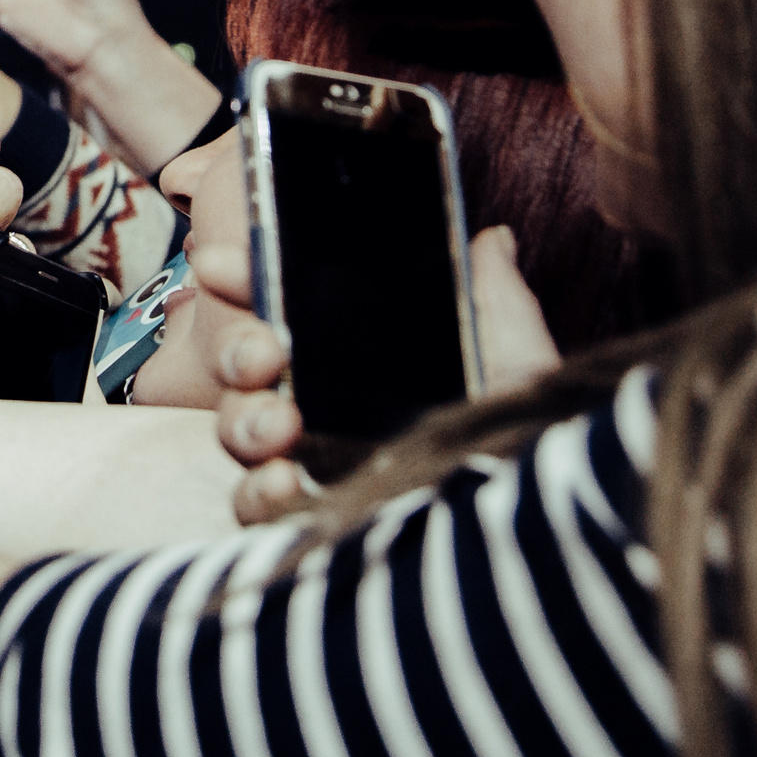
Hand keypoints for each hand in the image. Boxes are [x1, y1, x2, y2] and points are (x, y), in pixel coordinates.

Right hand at [197, 225, 561, 524]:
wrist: (536, 517)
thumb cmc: (526, 435)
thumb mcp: (517, 356)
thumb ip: (494, 295)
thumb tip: (492, 238)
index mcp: (352, 351)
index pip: (280, 301)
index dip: (243, 277)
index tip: (221, 261)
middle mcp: (319, 401)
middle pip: (242, 365)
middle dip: (236, 349)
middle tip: (267, 352)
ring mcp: (311, 460)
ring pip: (238, 430)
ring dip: (245, 421)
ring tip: (283, 425)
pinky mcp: (314, 518)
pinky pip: (253, 507)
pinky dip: (258, 493)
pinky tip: (286, 483)